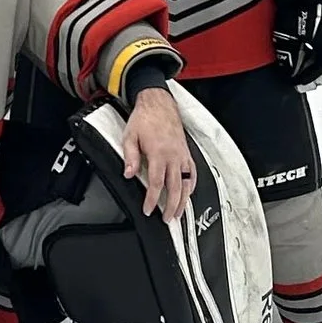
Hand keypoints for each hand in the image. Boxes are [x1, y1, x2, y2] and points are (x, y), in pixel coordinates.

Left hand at [121, 86, 194, 221]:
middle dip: (171, 206)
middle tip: (166, 219)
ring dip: (183, 200)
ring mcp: (182, 154)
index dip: (153, 200)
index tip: (148, 210)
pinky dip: (192, 185)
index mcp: (158, 153)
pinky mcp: (186, 152)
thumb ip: (130, 157)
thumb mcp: (130, 136)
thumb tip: (129, 174)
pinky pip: (192, 172)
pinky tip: (189, 193)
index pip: (157, 183)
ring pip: (186, 183)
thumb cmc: (145, 118)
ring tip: (178, 213)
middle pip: (175, 188)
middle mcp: (173, 156)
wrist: (158, 103)